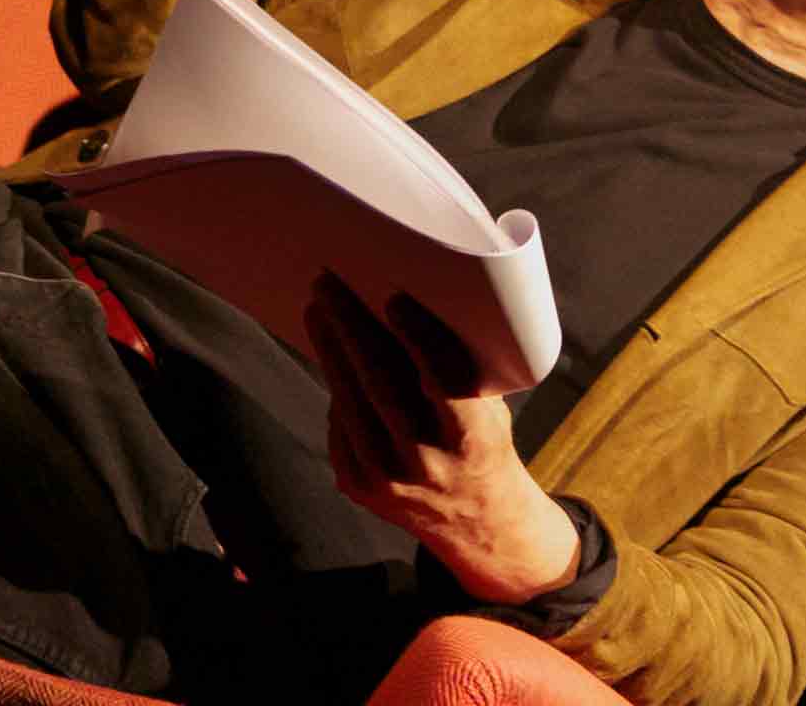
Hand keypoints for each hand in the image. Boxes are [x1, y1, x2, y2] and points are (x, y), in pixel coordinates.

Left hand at [304, 276, 580, 604]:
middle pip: (380, 386)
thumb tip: (405, 306)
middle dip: (351, 329)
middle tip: (329, 284)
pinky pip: (340, 425)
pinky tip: (330, 352)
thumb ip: (454, 372)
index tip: (394, 299)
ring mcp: (387, 480)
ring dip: (330, 350)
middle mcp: (427, 465)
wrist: (476, 521)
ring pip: (349, 403)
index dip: (417, 339)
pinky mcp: (358, 486)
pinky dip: (336, 386)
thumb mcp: (488, 410)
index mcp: (472, 440)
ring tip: (317, 310)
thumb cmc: (483, 441)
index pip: (442, 383)